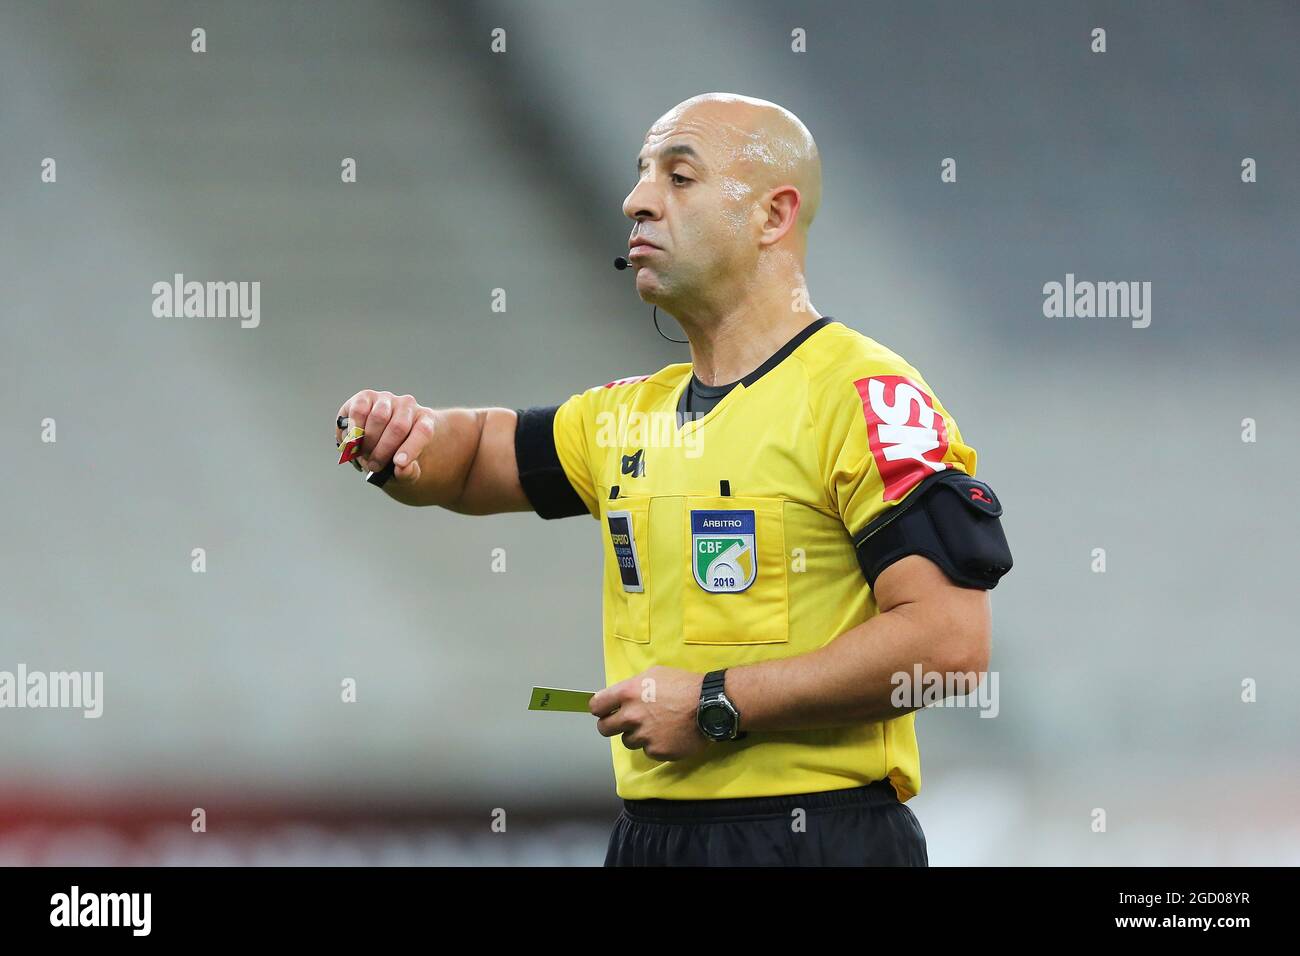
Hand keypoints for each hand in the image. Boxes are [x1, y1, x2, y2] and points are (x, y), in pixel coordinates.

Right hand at [336, 390, 435, 483]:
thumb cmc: (396, 456)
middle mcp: (408, 405)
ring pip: (378, 417)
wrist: (378, 442)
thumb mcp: (406, 470)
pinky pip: (359, 411)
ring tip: (364, 454)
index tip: (399, 464)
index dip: (411, 448)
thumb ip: (408, 472)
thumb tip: (401, 468)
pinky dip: (354, 429)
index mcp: (424, 421)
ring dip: (368, 441)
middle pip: (398, 427)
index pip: (423, 431)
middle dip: (383, 451)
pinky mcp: (366, 396)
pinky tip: (353, 441)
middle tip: (374, 466)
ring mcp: (387, 399)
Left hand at [589, 666, 708, 761]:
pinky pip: (648, 751)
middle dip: (611, 725)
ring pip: (628, 741)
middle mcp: (631, 716)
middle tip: (624, 723)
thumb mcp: (654, 674)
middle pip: (605, 728)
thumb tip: (619, 696)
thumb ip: (632, 686)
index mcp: (627, 693)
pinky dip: (655, 744)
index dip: (600, 709)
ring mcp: (643, 736)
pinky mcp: (657, 751)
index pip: (596, 706)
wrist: (709, 705)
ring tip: (656, 726)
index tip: (605, 711)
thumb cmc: (684, 685)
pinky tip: (668, 734)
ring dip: (637, 735)